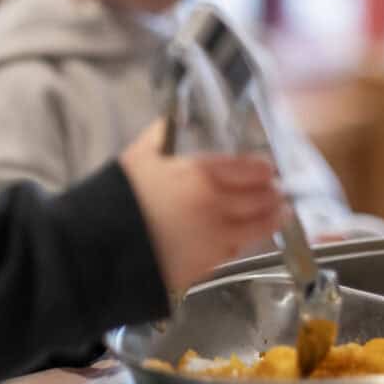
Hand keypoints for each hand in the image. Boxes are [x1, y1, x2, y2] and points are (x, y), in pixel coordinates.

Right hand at [120, 118, 285, 293]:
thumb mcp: (140, 155)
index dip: (263, 168)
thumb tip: (174, 118)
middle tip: (280, 190)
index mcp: (202, 174)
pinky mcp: (207, 265)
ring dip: (272, 219)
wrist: (101, 247)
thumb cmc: (119, 196)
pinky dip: (247, 241)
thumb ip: (163, 133)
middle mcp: (217, 206)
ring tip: (281, 214)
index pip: (248, 168)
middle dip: (273, 193)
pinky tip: (248, 236)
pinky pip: (236, 250)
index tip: (270, 168)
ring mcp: (215, 238)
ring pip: (257, 228)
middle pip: (259, 198)